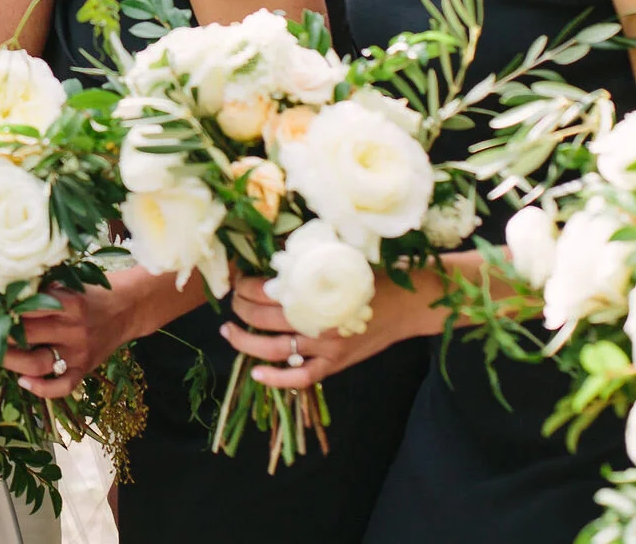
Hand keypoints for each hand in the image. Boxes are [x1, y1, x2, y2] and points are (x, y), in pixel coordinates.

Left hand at [4, 267, 209, 398]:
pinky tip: (23, 382)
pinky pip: (61, 387)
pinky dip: (41, 389)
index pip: (27, 309)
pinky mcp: (85, 369)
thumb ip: (43, 291)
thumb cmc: (92, 292)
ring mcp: (79, 353)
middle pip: (26, 336)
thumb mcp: (70, 284)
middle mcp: (74, 330)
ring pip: (37, 364)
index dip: (3, 310)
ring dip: (11, 361)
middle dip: (0, 335)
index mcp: (69, 303)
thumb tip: (3, 292)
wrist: (128, 308)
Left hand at [223, 269, 440, 390]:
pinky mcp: (336, 365)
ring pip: (276, 349)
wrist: (407, 305)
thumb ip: (307, 263)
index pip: (268, 290)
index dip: (246, 286)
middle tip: (232, 301)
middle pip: (266, 318)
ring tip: (228, 332)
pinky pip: (302, 377)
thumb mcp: (339, 261)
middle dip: (241, 309)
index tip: (238, 279)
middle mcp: (319, 321)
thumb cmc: (371, 278)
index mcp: (318, 291)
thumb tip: (270, 257)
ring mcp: (327, 347)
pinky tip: (256, 374)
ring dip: (246, 342)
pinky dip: (277, 379)